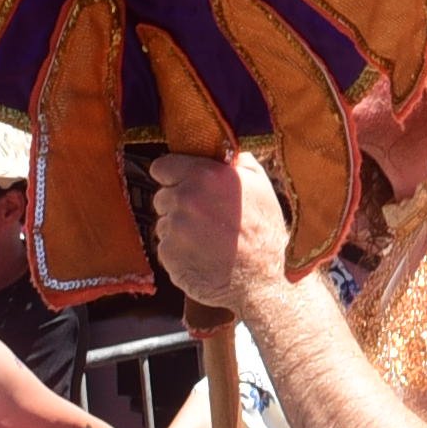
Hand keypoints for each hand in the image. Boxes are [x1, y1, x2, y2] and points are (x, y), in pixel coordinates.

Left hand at [150, 150, 289, 313]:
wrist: (260, 279)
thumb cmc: (264, 232)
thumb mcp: (261, 186)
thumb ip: (237, 162)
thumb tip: (223, 148)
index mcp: (205, 176)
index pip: (162, 167)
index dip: (173, 175)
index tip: (183, 183)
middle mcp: (184, 199)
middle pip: (162, 195)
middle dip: (178, 204)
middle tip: (205, 217)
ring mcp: (174, 228)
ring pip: (163, 222)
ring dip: (179, 228)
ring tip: (207, 238)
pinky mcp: (167, 254)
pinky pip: (165, 246)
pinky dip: (179, 250)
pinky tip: (201, 254)